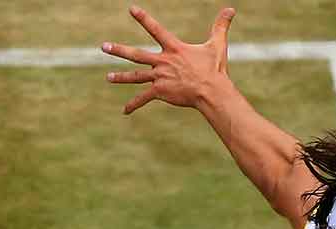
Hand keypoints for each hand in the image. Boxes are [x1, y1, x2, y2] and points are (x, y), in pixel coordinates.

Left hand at [100, 6, 236, 115]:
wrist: (211, 91)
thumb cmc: (215, 68)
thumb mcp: (217, 44)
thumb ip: (221, 26)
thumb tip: (232, 9)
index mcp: (174, 48)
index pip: (155, 29)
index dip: (143, 18)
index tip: (131, 9)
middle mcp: (163, 61)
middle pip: (136, 54)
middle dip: (119, 50)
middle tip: (103, 46)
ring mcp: (160, 77)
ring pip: (135, 76)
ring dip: (121, 77)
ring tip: (108, 77)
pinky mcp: (160, 92)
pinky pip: (143, 98)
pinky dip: (134, 105)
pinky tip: (124, 111)